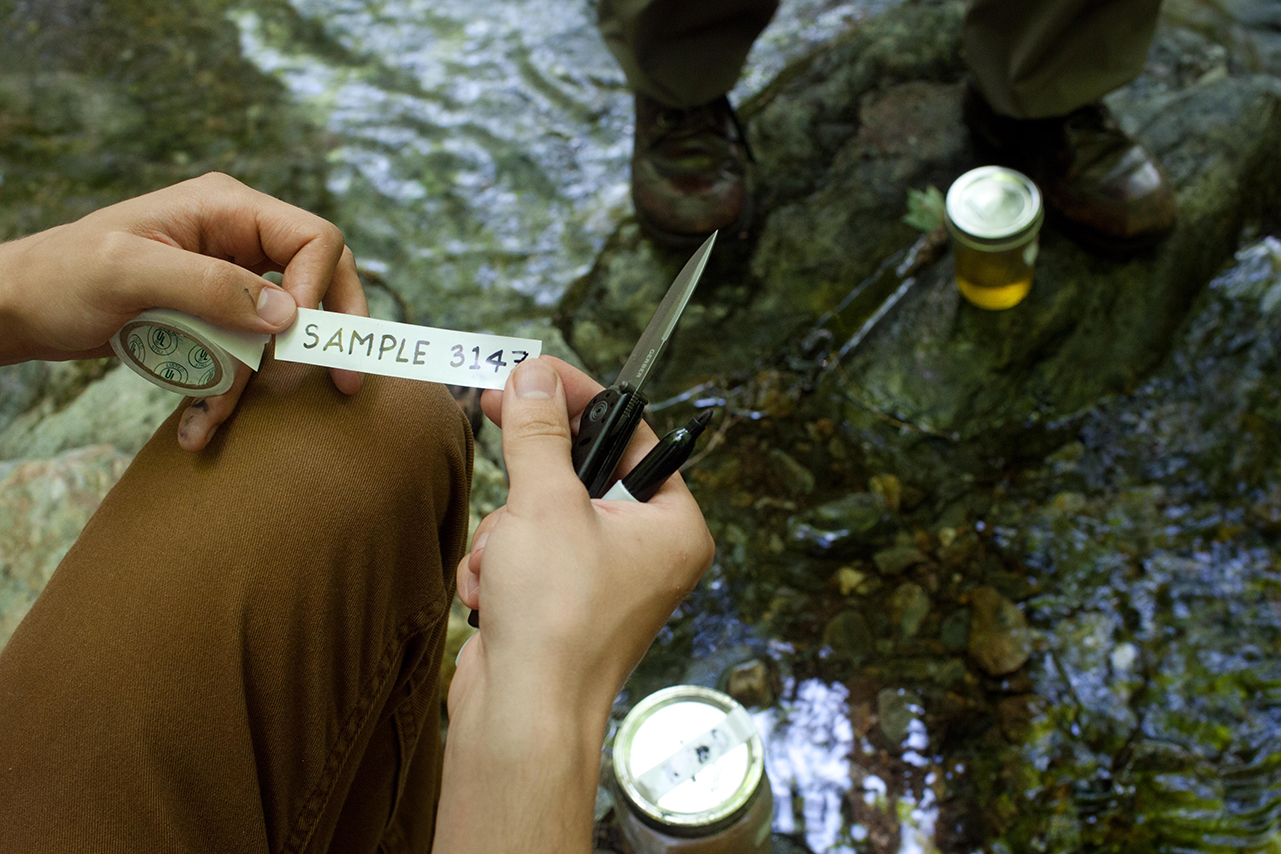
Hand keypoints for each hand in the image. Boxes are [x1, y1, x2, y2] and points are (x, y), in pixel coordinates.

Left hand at [0, 172, 367, 449]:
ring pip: (279, 331)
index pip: (313, 238)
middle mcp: (237, 238)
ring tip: (211, 423)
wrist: (19, 309)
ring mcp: (227, 279)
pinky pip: (243, 355)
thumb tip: (287, 315)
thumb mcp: (128, 273)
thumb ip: (210, 286)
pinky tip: (198, 425)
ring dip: (252, 382)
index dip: (321, 286)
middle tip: (343, 381)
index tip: (298, 335)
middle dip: (327, 332)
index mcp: (226, 208)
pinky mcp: (213, 316)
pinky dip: (225, 393)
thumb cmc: (60, 277)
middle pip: (319, 279)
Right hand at [452, 356, 714, 712]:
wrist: (523, 719)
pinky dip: (497, 565)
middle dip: (530, 481)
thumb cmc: (556, 620)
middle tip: (494, 414)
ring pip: (539, 513)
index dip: (578, 398)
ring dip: (506, 531)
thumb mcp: (545, 505)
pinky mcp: (559, 604)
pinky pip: (521, 553)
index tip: (533, 371)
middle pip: (578, 473)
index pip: (630, 434)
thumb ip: (538, 434)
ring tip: (504, 563)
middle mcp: (646, 552)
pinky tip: (490, 594)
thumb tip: (534, 378)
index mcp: (672, 525)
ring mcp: (601, 581)